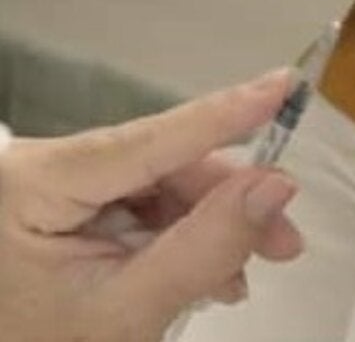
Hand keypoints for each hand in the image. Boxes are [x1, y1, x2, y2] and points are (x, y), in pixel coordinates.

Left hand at [0, 71, 303, 341]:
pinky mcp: (67, 205)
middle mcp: (37, 168)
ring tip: (238, 278)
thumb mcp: (130, 309)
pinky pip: (143, 205)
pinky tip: (208, 272)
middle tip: (284, 242)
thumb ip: (206, 246)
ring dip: (211, 227)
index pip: (144, 141)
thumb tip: (275, 187)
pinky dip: (183, 237)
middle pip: (161, 167)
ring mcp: (53, 187)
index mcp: (30, 185)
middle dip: (227, 205)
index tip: (281, 86)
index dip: (221, 116)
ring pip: (161, 186)